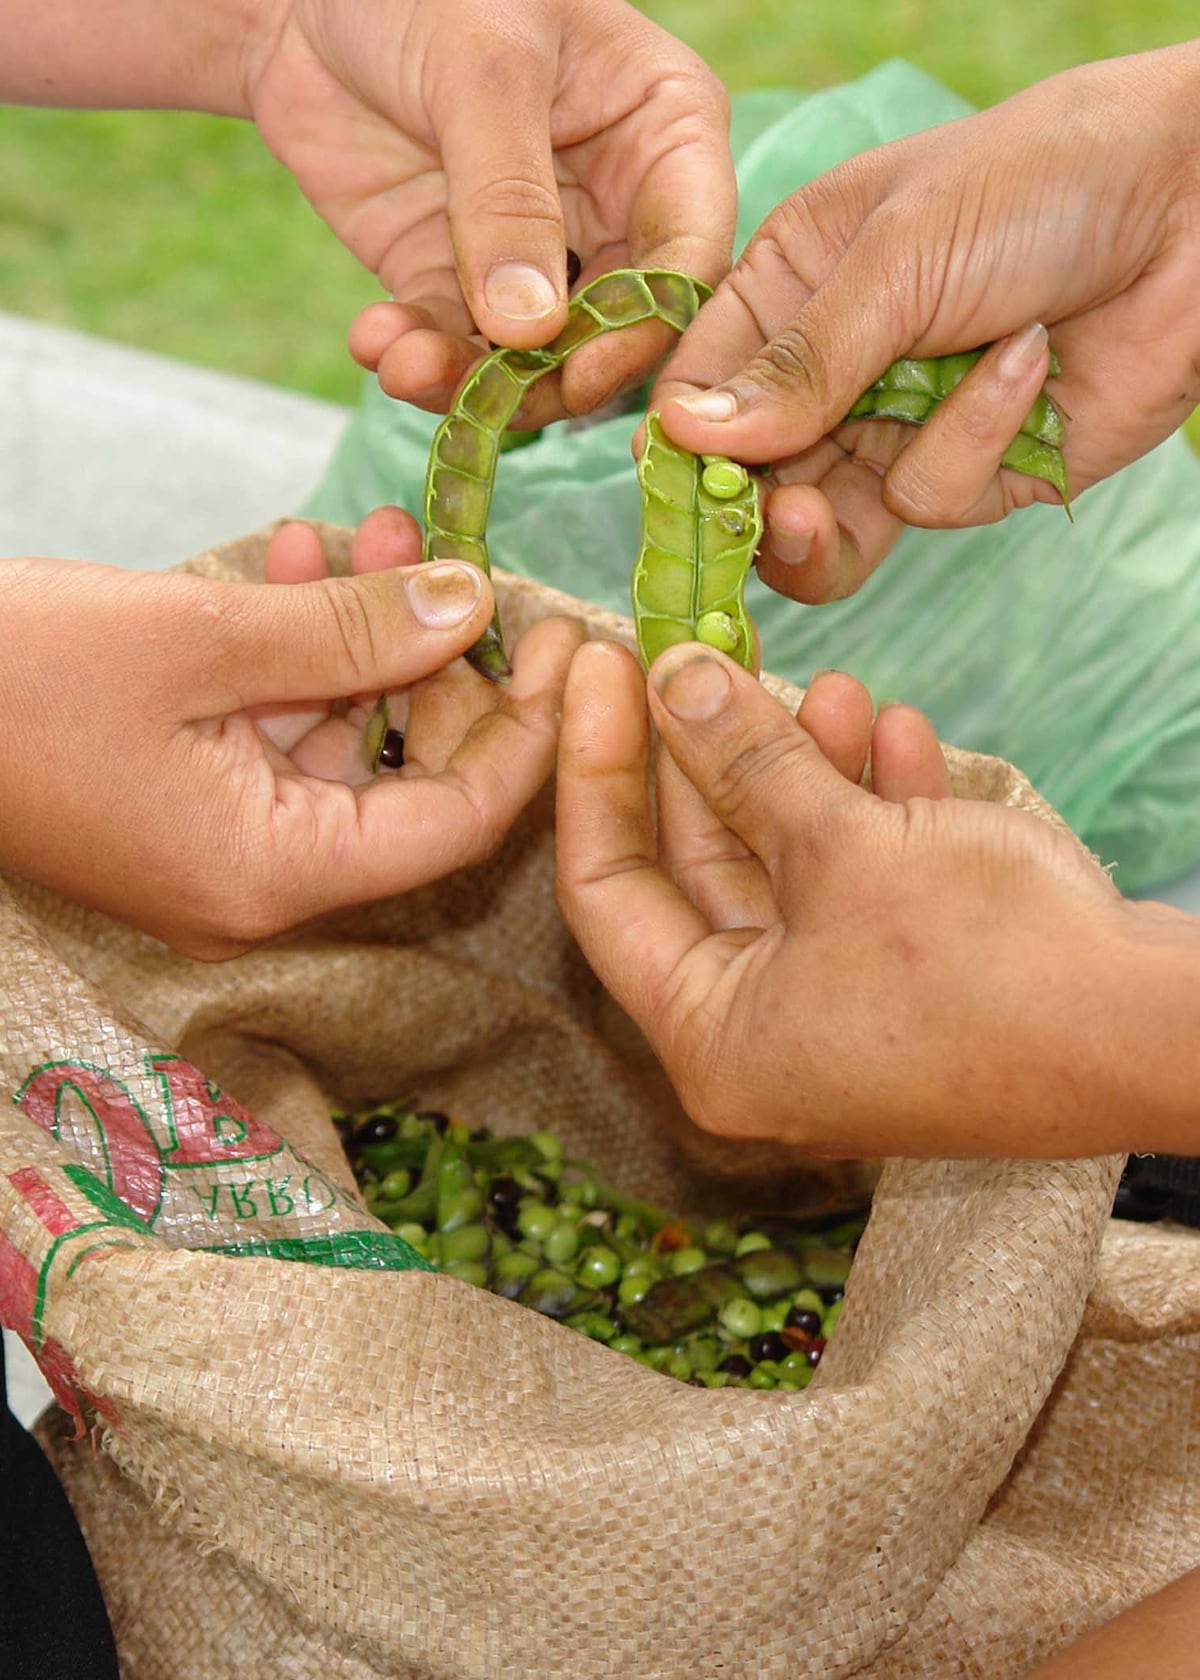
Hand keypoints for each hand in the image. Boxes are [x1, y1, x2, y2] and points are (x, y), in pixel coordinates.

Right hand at [0, 510, 579, 957]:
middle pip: (408, 781)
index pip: (457, 824)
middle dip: (441, 662)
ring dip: (366, 636)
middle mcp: (258, 881)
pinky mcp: (186, 798)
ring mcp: (220, 843)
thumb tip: (475, 604)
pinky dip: (299, 650)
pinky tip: (302, 556)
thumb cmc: (9, 679)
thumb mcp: (195, 637)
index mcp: (272, 875)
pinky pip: (277, 727)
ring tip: (374, 530)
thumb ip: (349, 630)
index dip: (527, 734)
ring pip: (343, 740)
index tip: (569, 641)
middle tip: (462, 559)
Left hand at [249, 0, 734, 420]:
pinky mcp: (460, 278)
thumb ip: (509, 198)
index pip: (688, 254)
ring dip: (471, 380)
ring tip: (405, 368)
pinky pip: (454, 342)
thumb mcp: (482, 70)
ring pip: (533, 356)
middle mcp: (614, 206)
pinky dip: (418, 358)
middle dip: (549, 377)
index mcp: (663, 134)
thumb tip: (530, 330)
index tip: (583, 375)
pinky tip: (377, 343)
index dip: (645, 327)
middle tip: (488, 401)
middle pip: (615, 330)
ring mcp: (537, 251)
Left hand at [555, 641, 1199, 1158]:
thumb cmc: (987, 961)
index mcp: (711, 1039)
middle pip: (700, 870)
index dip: (598, 765)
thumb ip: (748, 760)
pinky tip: (896, 730)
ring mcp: (838, 1018)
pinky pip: (858, 887)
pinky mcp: (906, 988)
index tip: (605, 662)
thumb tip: (672, 678)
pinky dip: (869, 813)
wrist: (1155, 1034)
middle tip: (704, 651)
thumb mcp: (845, 846)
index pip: (605, 888)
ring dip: (805, 771)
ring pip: (789, 868)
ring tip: (835, 680)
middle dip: (715, 753)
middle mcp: (762, 1041)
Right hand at [654, 43, 1199, 604]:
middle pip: (755, 478)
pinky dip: (974, 439)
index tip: (674, 489)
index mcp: (790, 288)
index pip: (700, 386)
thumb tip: (682, 434)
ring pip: (828, 527)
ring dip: (829, 521)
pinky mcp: (974, 474)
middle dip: (754, 511)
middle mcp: (833, 368)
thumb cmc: (1039, 185)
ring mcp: (899, 427)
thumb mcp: (896, 258)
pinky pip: (933, 500)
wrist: (1198, 207)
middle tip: (765, 521)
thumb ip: (796, 360)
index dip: (682, 446)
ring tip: (821, 511)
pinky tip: (1028, 361)